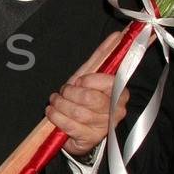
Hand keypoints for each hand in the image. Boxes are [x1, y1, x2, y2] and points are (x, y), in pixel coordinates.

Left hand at [47, 34, 128, 156]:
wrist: (80, 127)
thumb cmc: (87, 98)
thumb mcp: (91, 75)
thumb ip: (104, 55)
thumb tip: (117, 34)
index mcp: (120, 92)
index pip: (109, 82)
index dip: (89, 80)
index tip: (79, 80)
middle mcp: (116, 111)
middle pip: (91, 99)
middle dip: (71, 93)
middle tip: (63, 91)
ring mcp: (104, 127)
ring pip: (78, 113)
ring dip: (60, 104)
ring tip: (55, 101)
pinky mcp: (89, 139)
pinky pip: (69, 125)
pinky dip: (56, 116)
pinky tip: (52, 112)